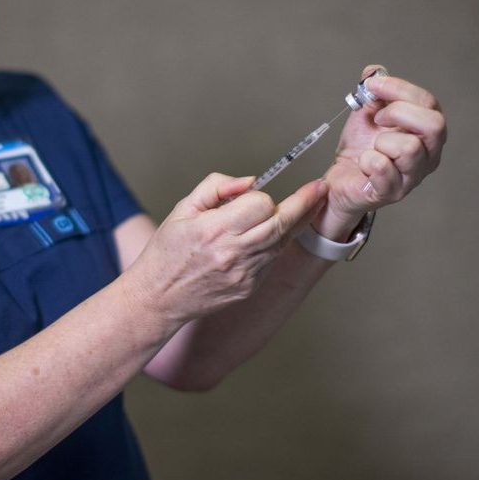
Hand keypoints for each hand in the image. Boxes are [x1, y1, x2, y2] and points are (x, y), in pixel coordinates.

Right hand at [124, 172, 327, 326]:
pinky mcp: (249, 287)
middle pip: (282, 224)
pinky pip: (271, 260)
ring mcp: (244, 274)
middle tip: (320, 188)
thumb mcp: (183, 209)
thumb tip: (250, 181)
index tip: (255, 194)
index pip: (260, 204)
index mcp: (214, 229)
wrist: (158, 298)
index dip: (261, 196)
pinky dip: (274, 244)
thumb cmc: (167, 251)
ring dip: (291, 224)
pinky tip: (267, 236)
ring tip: (306, 206)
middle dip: (304, 204)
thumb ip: (216, 187)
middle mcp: (232, 253)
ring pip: (281, 242)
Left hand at [314, 65, 446, 239]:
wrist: (340, 178)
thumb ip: (373, 90)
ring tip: (371, 147)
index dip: (400, 89)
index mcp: (426, 132)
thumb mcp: (366, 113)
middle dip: (398, 113)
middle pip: (434, 125)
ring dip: (381, 141)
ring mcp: (413, 176)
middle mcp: (428, 155)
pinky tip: (364, 164)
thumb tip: (374, 71)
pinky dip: (367, 160)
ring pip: (410, 148)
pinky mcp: (392, 192)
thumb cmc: (359, 148)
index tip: (373, 86)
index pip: (429, 103)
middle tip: (377, 119)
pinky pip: (383, 168)